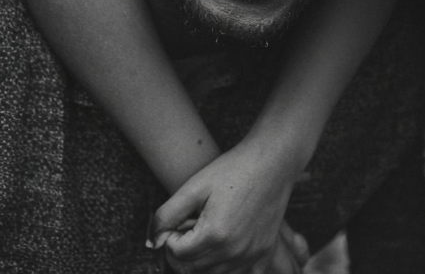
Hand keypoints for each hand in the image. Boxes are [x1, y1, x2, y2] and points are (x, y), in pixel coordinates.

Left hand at [150, 138, 304, 272]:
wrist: (273, 162)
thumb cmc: (234, 169)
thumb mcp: (195, 186)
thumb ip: (167, 215)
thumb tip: (151, 242)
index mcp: (215, 234)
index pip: (176, 255)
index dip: (171, 237)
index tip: (181, 219)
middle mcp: (234, 252)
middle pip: (192, 269)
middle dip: (184, 250)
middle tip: (192, 224)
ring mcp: (251, 257)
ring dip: (202, 259)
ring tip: (208, 229)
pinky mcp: (264, 256)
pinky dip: (224, 264)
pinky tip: (226, 242)